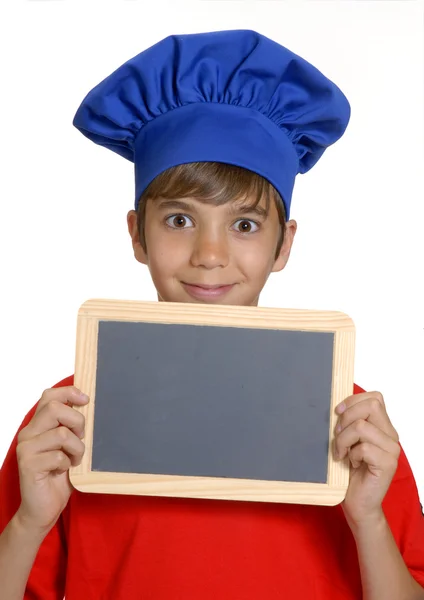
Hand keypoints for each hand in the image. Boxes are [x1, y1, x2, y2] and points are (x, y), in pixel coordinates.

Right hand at [15, 387, 88, 534]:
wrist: (43, 508)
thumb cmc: (59, 475)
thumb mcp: (68, 446)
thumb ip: (70, 426)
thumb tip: (88, 405)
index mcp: (37, 425)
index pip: (49, 396)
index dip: (69, 393)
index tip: (86, 400)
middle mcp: (28, 433)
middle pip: (55, 408)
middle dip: (77, 421)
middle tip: (82, 438)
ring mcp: (26, 449)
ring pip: (62, 433)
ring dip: (77, 448)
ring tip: (75, 459)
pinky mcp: (28, 465)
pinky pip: (59, 456)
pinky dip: (68, 463)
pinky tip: (64, 471)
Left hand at [334, 391, 399, 530]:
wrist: (358, 503)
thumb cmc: (350, 472)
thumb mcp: (348, 440)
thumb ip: (350, 422)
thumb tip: (337, 405)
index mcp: (383, 427)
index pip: (375, 397)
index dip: (352, 401)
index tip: (337, 413)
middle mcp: (391, 436)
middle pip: (371, 406)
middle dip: (346, 417)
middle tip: (337, 435)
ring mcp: (392, 450)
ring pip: (361, 426)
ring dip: (343, 439)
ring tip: (341, 453)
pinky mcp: (388, 464)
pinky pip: (363, 447)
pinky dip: (350, 454)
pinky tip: (350, 463)